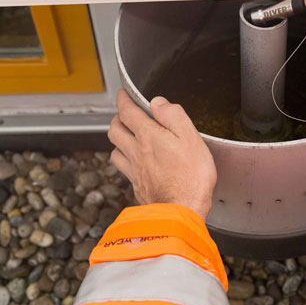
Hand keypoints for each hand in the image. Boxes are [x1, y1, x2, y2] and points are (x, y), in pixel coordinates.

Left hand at [108, 90, 216, 219]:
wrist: (182, 210)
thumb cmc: (191, 177)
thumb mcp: (190, 137)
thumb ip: (173, 116)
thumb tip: (158, 102)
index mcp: (148, 136)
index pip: (127, 111)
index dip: (123, 99)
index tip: (123, 94)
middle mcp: (136, 151)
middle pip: (115, 129)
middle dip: (118, 117)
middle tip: (125, 114)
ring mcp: (134, 170)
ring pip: (115, 149)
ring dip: (118, 139)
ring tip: (126, 136)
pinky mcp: (137, 185)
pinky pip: (123, 167)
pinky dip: (123, 159)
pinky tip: (132, 161)